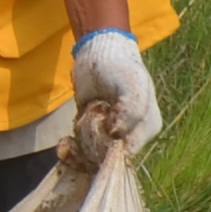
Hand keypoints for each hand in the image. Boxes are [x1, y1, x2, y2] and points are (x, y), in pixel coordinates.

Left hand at [68, 29, 161, 157]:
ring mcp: (107, 136)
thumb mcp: (132, 86)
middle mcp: (128, 137)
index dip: (109, 151)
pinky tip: (64, 144)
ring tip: (75, 130)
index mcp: (146, 129)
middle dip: (91, 149)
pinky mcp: (89, 132)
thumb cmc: (120, 68)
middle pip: (107, 159)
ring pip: (91, 158)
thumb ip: (130, 111)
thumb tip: (115, 135)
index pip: (128, 155)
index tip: (97, 133)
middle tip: (86, 123)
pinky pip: (79, 151)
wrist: (99, 52)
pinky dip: (70, 151)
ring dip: (79, 148)